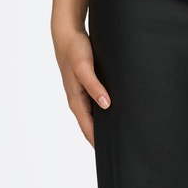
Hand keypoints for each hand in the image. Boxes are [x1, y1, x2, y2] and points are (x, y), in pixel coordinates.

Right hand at [52, 22, 110, 145]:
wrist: (67, 33)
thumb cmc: (74, 49)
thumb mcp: (84, 67)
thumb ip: (94, 86)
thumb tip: (106, 105)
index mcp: (76, 99)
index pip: (88, 128)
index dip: (97, 142)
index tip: (109, 154)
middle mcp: (78, 99)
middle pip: (90, 125)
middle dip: (102, 138)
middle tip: (119, 149)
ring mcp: (82, 93)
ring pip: (94, 115)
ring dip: (104, 125)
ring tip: (119, 135)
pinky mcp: (87, 84)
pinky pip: (96, 104)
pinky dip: (105, 112)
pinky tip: (115, 112)